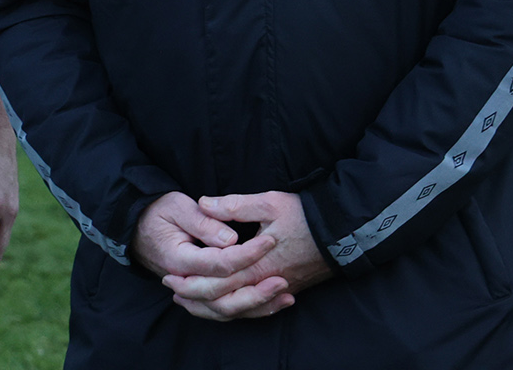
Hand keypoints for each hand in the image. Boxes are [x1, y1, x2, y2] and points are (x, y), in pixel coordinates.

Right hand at [131, 192, 286, 320]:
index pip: (218, 263)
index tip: (270, 241)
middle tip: (283, 278)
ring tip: (285, 296)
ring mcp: (191, 292)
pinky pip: (224, 310)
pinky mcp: (200, 294)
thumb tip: (231, 239)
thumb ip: (204, 222)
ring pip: (225, 310)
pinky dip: (248, 309)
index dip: (247, 254)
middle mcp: (184, 281)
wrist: (139, 226)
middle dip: (256, 289)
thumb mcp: (178, 206)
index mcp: (178, 258)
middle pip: (222, 296)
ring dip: (256, 305)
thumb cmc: (160, 212)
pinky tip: (271, 303)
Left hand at [160, 192, 332, 320]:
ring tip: (189, 300)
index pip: (216, 283)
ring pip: (239, 310)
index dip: (191, 282)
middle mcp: (265, 284)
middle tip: (172, 289)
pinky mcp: (285, 291)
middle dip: (195, 298)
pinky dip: (236, 310)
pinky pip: (256, 310)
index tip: (169, 275)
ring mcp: (277, 291)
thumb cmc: (305, 215)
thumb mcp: (268, 203)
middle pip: (224, 302)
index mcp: (257, 265)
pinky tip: (225, 305)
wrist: (343, 232)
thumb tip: (203, 202)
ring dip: (211, 307)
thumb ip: (234, 206)